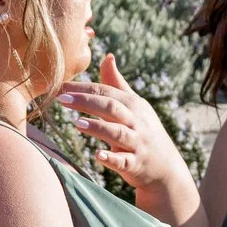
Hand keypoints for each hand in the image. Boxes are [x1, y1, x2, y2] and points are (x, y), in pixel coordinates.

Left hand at [57, 56, 194, 218]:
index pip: (106, 91)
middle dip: (87, 101)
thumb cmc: (144, 133)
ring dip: (98, 127)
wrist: (165, 169)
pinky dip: (112, 158)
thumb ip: (117, 84)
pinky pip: (124, 161)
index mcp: (133, 105)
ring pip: (117, 133)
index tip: (61, 86)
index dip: (84, 88)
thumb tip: (107, 56)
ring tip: (78, 123)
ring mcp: (137, 144)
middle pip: (111, 107)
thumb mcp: (135, 106)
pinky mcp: (136, 165)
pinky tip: (98, 155)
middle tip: (62, 98)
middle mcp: (137, 122)